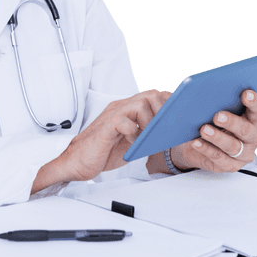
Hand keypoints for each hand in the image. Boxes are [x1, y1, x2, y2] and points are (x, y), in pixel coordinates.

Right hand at [33, 90, 169, 191]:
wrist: (77, 161)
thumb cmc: (103, 151)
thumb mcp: (131, 140)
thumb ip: (145, 133)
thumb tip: (168, 133)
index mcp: (127, 109)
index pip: (153, 96)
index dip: (168, 104)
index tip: (178, 116)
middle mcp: (120, 107)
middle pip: (150, 94)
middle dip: (163, 111)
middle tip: (164, 129)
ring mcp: (113, 115)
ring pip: (140, 104)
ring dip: (150, 122)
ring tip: (147, 137)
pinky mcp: (105, 127)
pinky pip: (123, 121)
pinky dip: (133, 133)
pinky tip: (131, 143)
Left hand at [169, 89, 256, 172]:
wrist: (198, 145)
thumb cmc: (211, 122)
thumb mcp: (215, 110)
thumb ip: (216, 102)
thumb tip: (203, 95)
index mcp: (254, 119)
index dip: (253, 102)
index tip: (245, 94)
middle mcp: (253, 137)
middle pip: (246, 130)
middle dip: (232, 122)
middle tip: (217, 116)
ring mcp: (244, 153)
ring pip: (233, 146)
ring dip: (217, 137)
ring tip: (204, 130)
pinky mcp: (231, 165)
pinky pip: (219, 158)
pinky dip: (206, 149)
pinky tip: (196, 142)